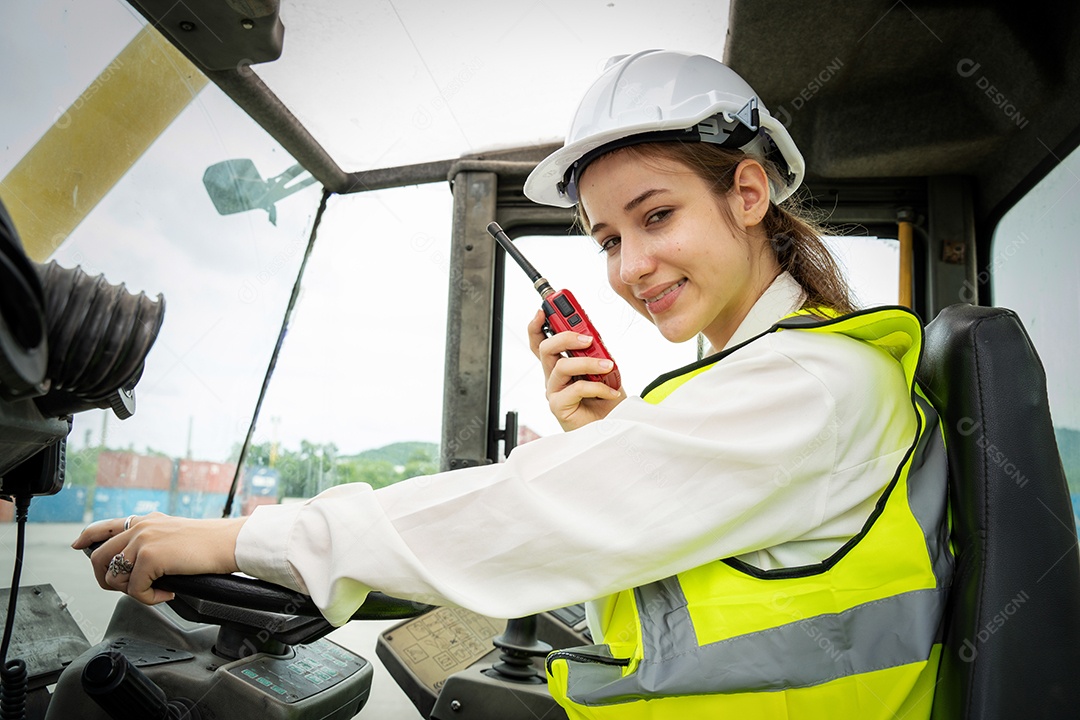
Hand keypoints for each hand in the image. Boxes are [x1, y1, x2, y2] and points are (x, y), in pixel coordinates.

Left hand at [72, 512, 247, 604]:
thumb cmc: (210, 543)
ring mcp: (142, 541)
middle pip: (99, 557)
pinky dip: (150, 598)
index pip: (104, 526)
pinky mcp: (149, 558)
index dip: (87, 537)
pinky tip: (168, 592)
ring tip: (154, 590)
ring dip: (130, 591)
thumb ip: (152, 542)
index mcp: (145, 521)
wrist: (228, 542)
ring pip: (112, 576)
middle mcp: (140, 527)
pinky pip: (134, 591)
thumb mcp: (173, 534)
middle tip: (128, 588)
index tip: (78, 546)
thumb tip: (136, 565)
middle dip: (107, 580)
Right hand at [528, 310, 625, 430]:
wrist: (613, 427)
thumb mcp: (603, 369)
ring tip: (608, 366)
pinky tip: (610, 391)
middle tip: (587, 338)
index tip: (543, 309)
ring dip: (588, 362)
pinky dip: (598, 386)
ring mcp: (554, 391)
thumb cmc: (608, 401)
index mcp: (561, 366)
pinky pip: (576, 388)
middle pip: (545, 348)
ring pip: (562, 365)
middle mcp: (553, 377)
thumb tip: (592, 335)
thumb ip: (594, 352)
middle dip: (565, 336)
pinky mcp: (559, 406)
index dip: (538, 325)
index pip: (542, 342)